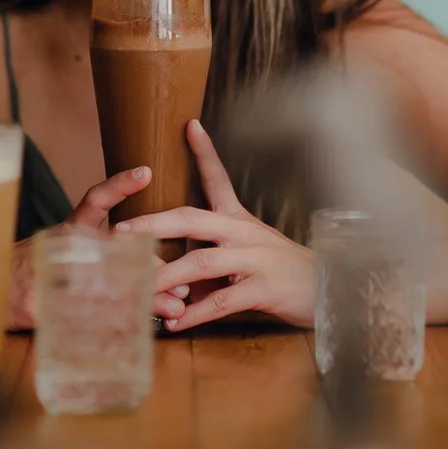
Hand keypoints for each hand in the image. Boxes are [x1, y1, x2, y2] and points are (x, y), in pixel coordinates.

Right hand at [7, 166, 190, 329]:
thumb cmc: (37, 271)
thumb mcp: (69, 253)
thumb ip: (113, 260)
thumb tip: (163, 272)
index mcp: (69, 229)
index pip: (95, 200)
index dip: (119, 185)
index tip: (146, 172)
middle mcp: (59, 245)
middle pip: (114, 251)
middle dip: (152, 269)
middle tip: (182, 287)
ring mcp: (46, 274)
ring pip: (105, 284)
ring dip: (143, 299)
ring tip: (171, 310)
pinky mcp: (37, 304)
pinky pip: (81, 318)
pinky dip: (111, 327)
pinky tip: (133, 335)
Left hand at [116, 119, 313, 331]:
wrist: (327, 289)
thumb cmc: (279, 269)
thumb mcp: (246, 251)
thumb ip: (210, 255)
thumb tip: (171, 271)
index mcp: (238, 218)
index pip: (219, 178)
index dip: (204, 152)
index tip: (190, 125)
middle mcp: (243, 232)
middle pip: (191, 219)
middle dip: (152, 224)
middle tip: (120, 230)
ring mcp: (253, 259)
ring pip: (200, 262)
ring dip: (166, 277)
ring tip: (138, 288)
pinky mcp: (262, 288)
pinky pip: (222, 301)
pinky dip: (196, 313)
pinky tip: (176, 323)